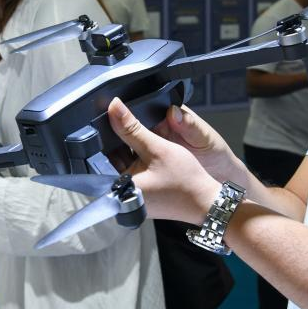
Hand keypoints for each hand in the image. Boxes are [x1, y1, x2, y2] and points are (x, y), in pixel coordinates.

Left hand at [107, 98, 221, 224]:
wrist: (206, 201)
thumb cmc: (185, 180)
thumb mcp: (157, 147)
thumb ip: (132, 127)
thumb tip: (114, 108)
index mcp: (118, 186)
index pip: (102, 153)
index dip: (106, 133)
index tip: (109, 117)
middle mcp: (121, 193)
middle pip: (113, 157)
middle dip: (121, 140)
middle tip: (129, 122)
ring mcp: (132, 196)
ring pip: (125, 162)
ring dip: (132, 148)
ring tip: (144, 135)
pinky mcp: (142, 195)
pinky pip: (135, 171)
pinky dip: (140, 159)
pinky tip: (150, 149)